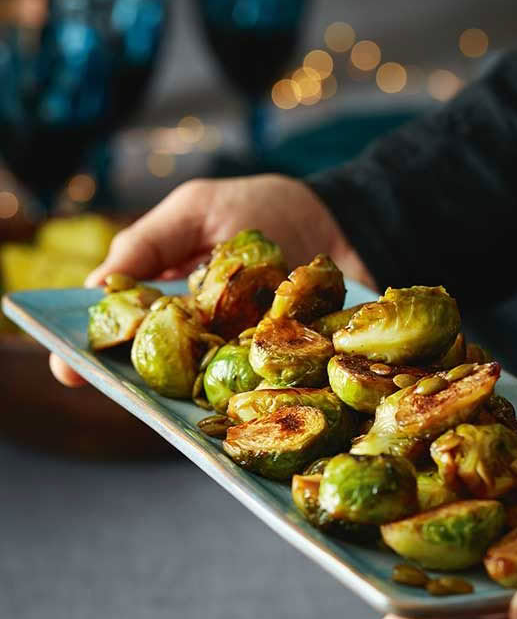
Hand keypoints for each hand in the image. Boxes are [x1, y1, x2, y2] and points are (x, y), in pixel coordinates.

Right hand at [50, 174, 375, 386]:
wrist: (346, 219)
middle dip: (145, 390)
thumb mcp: (197, 209)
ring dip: (202, 404)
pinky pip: (275, 389)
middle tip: (128, 398)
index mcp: (176, 304)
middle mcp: (209, 340)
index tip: (68, 369)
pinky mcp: (296, 369)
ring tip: (185, 410)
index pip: (128, 335)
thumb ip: (149, 242)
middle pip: (167, 376)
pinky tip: (254, 407)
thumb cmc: (265, 208)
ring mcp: (252, 359)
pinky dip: (265, 398)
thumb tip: (95, 287)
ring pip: (217, 393)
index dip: (95, 354)